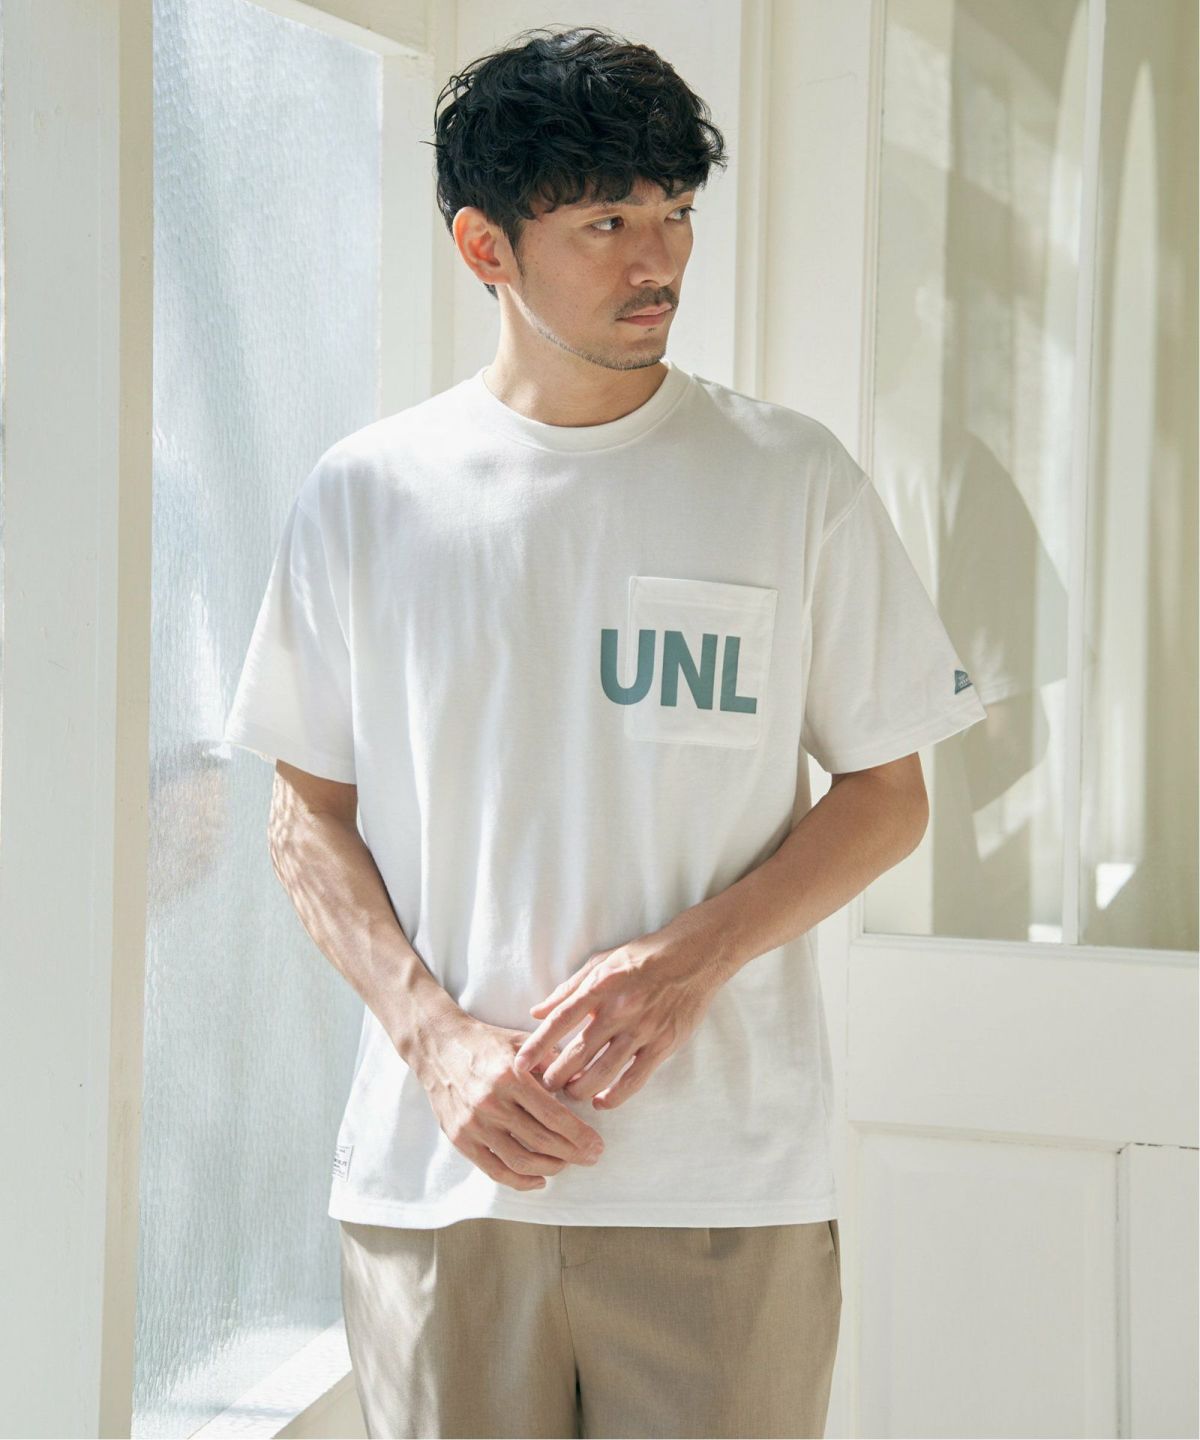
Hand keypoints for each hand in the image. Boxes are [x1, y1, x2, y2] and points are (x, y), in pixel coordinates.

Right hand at [420, 1015, 605, 1190]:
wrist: (438, 1046)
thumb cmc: (487, 1043)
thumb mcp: (521, 1043)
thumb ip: (551, 1062)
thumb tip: (583, 1080)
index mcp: (510, 1076)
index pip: (553, 1116)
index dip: (579, 1136)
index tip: (597, 1146)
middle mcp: (491, 1102)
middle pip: (541, 1141)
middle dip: (573, 1154)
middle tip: (591, 1157)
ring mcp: (473, 1123)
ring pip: (520, 1161)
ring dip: (550, 1168)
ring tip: (566, 1164)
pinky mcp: (460, 1138)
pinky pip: (494, 1170)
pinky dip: (520, 1181)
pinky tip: (539, 1179)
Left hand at [512, 927, 729, 1108]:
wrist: (694, 956)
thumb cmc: (643, 956)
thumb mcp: (601, 962)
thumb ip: (568, 989)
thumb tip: (537, 1012)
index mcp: (601, 986)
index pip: (560, 1020)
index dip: (537, 1045)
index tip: (519, 1065)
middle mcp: (620, 1009)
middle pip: (578, 1053)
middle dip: (555, 1075)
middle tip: (543, 1087)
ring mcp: (643, 1029)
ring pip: (603, 1072)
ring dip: (580, 1089)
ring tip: (570, 1094)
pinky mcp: (664, 1044)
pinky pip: (635, 1079)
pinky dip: (615, 1096)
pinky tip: (601, 1101)